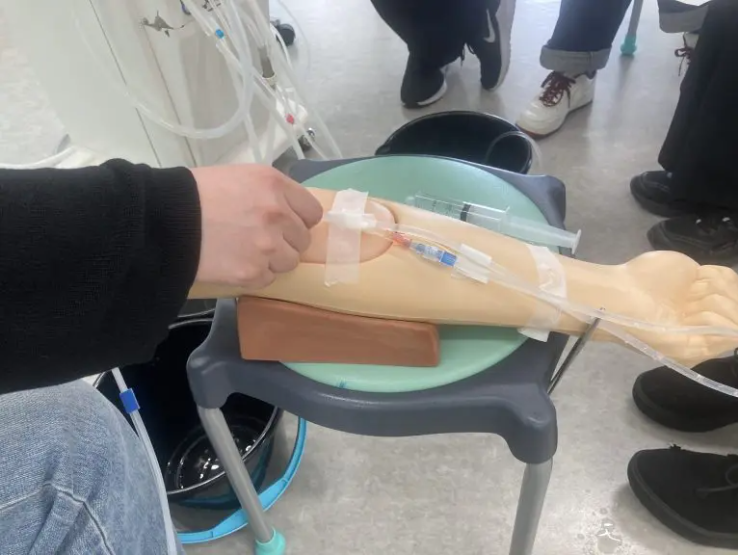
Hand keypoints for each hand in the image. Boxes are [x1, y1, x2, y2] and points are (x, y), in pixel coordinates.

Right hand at [191, 164, 322, 290]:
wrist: (163, 220)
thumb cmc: (196, 193)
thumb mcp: (239, 177)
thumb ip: (270, 193)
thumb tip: (291, 213)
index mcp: (274, 184)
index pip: (312, 211)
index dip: (300, 219)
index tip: (287, 224)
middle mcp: (278, 214)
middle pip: (303, 240)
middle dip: (286, 241)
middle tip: (260, 239)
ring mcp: (268, 246)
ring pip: (289, 262)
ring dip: (272, 260)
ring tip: (245, 251)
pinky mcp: (253, 272)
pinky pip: (268, 279)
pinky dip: (254, 274)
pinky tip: (234, 262)